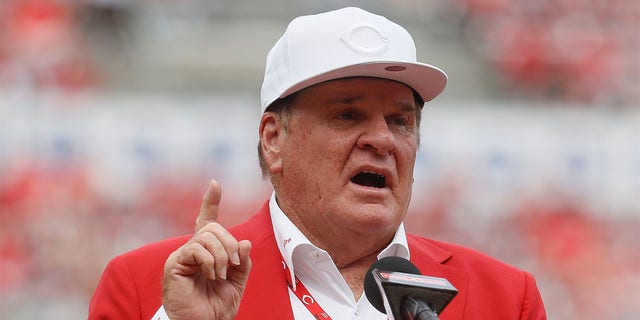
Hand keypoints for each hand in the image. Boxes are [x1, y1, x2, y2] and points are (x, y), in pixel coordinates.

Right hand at [162, 180, 251, 319]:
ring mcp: (182, 256)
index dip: (211, 202)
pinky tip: (211, 275)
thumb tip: (244, 242)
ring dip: (221, 255)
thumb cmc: (215, 307)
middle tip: (234, 265)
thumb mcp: (237, 282)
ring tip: (221, 275)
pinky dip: (210, 261)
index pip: (207, 221)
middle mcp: (192, 250)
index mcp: (207, 252)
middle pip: (213, 228)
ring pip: (206, 237)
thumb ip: (242, 262)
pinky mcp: (174, 264)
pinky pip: (196, 248)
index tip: (215, 184)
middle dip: (230, 245)